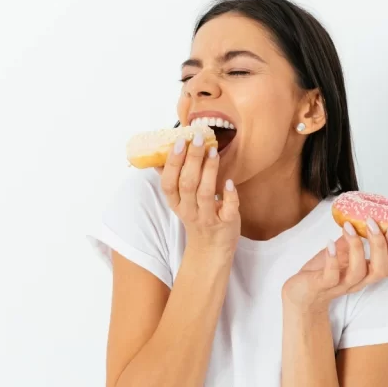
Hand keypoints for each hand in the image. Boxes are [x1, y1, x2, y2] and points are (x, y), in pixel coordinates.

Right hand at [155, 129, 240, 252]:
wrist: (211, 249)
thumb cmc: (197, 217)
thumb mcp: (180, 202)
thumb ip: (172, 180)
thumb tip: (157, 157)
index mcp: (176, 203)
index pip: (168, 182)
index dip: (173, 162)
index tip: (180, 141)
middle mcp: (189, 211)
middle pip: (187, 184)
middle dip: (192, 159)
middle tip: (199, 138)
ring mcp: (207, 217)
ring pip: (205, 193)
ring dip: (209, 171)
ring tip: (213, 151)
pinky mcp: (225, 223)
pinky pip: (227, 209)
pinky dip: (229, 196)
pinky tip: (230, 182)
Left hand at [281, 218, 387, 312]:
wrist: (300, 294)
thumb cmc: (322, 272)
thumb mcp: (340, 253)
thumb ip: (350, 240)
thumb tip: (358, 217)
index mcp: (365, 274)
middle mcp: (357, 281)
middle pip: (381, 270)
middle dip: (380, 245)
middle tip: (372, 223)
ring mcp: (340, 285)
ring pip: (358, 272)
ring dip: (356, 246)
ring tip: (349, 227)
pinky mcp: (322, 286)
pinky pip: (331, 276)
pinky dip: (332, 259)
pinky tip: (330, 242)